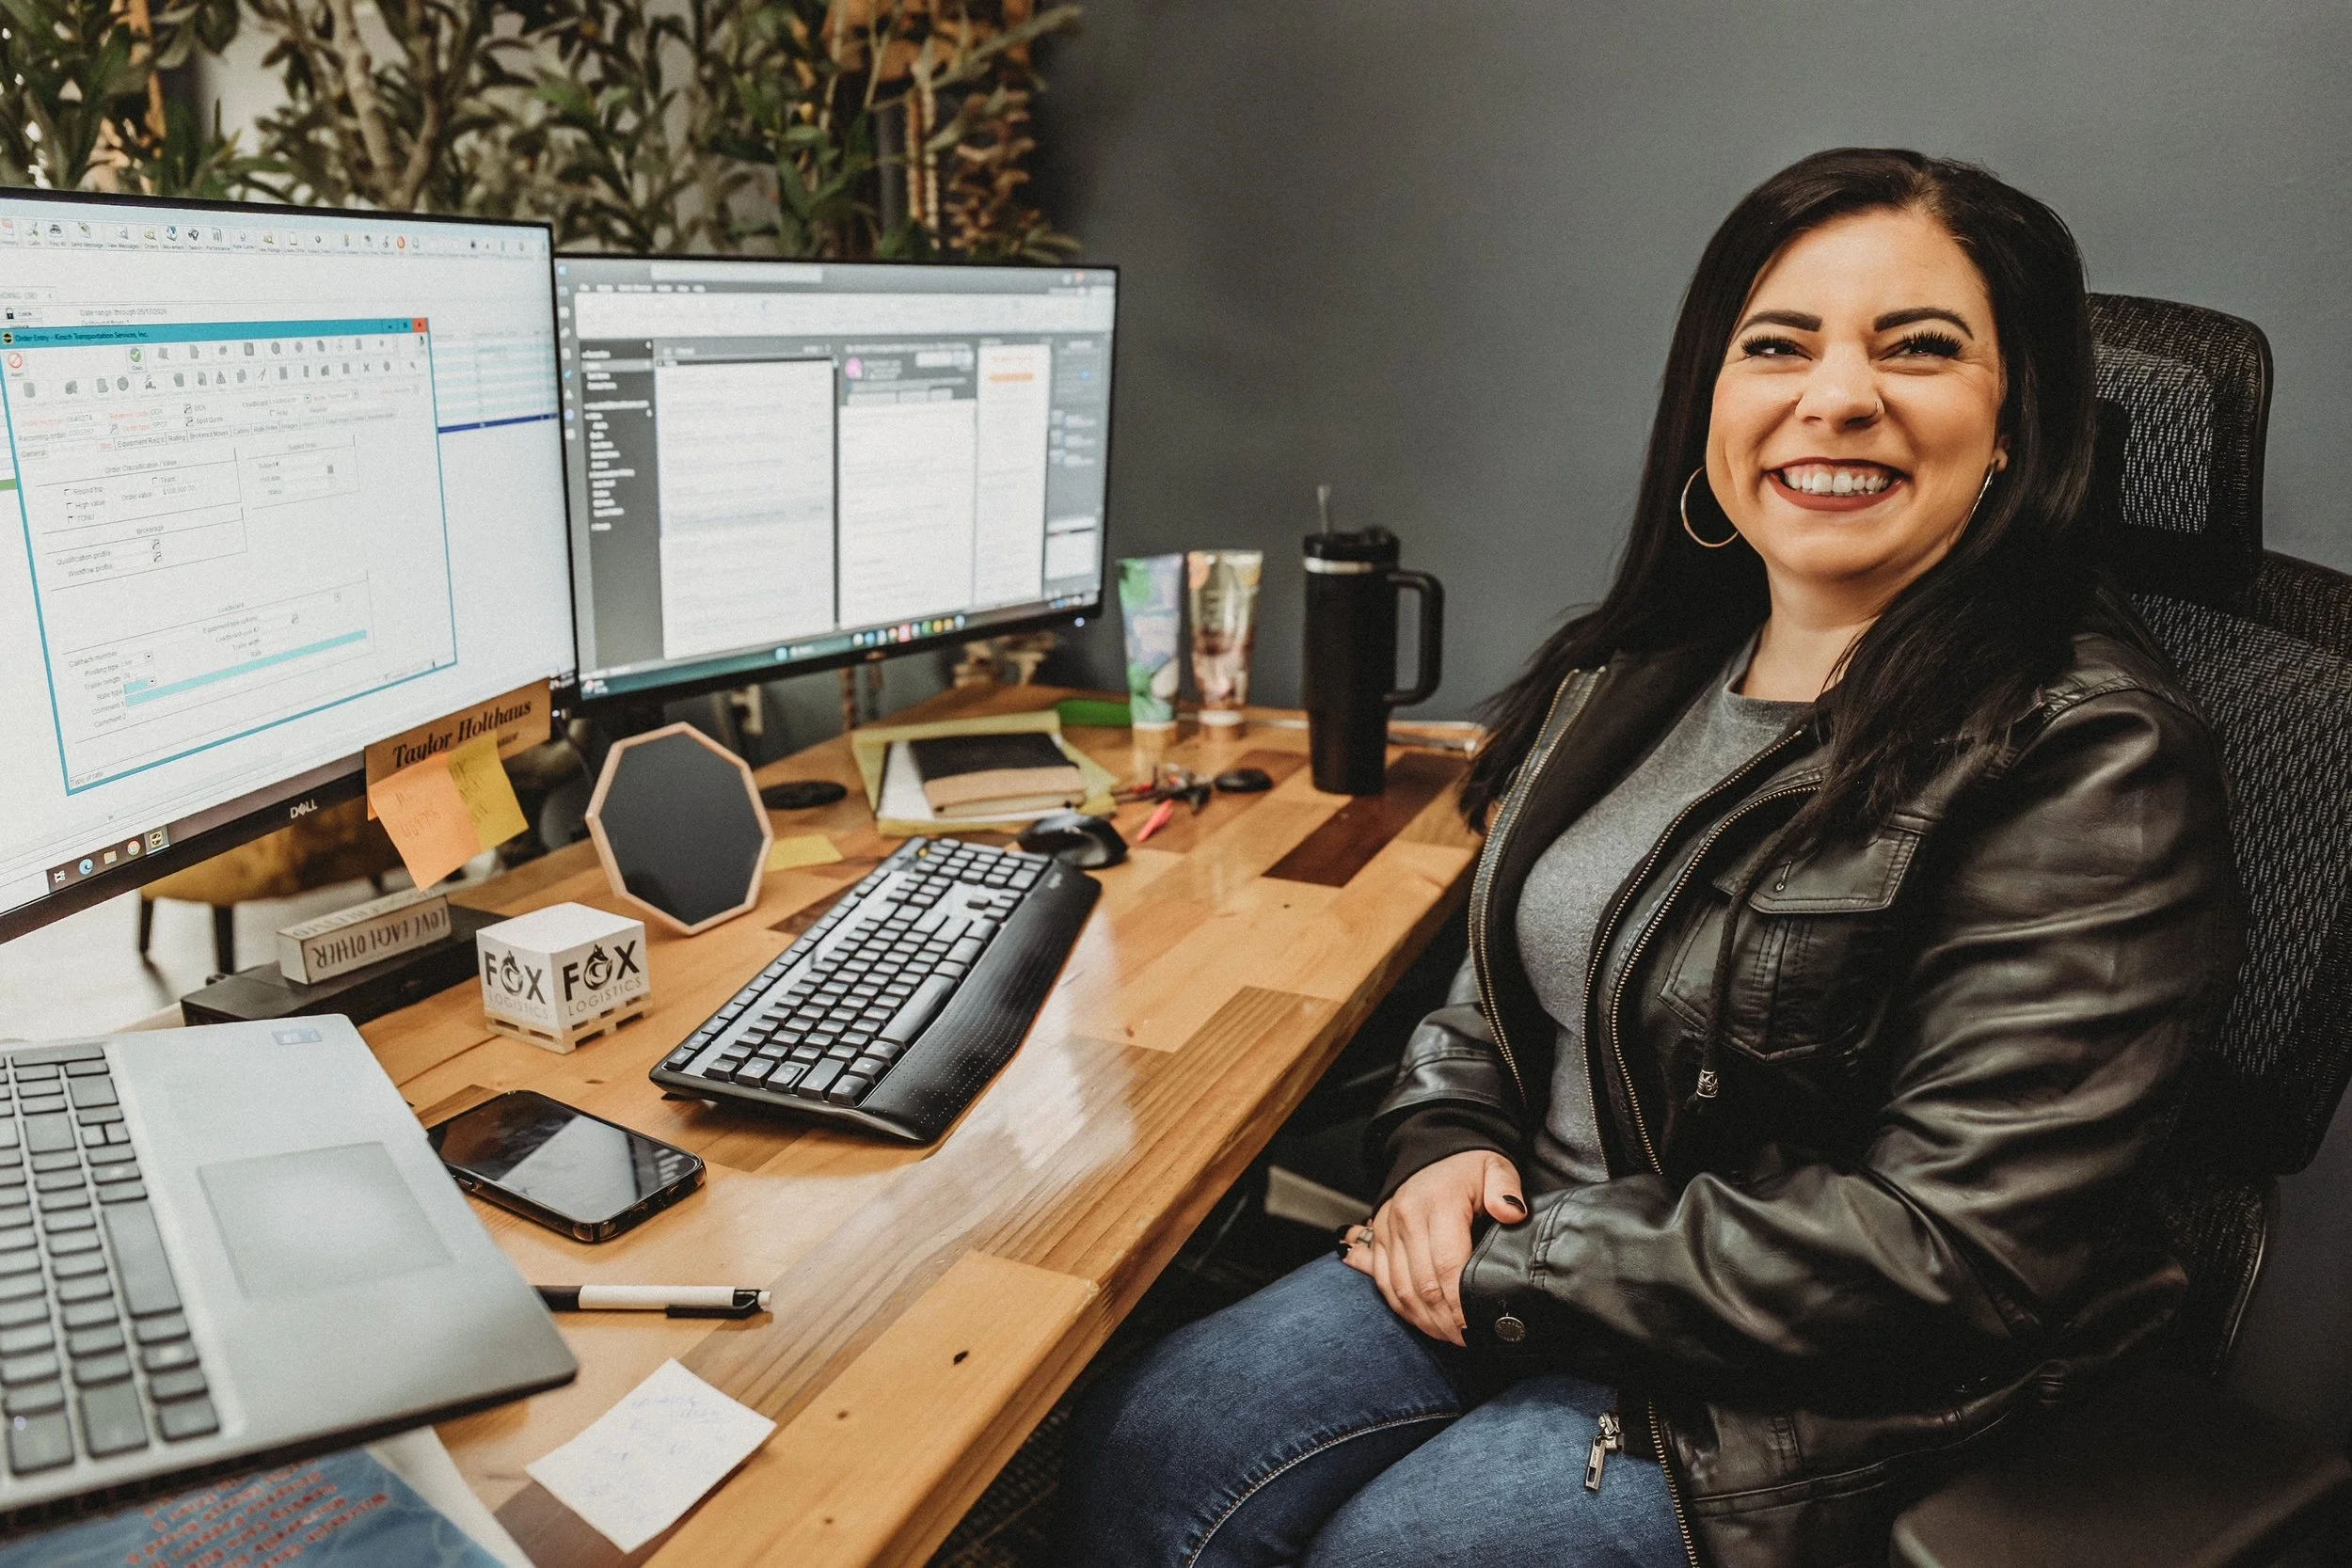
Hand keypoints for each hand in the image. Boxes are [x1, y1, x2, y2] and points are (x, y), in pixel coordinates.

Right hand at [1342, 1150, 1525, 1345]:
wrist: (1428, 1151)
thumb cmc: (1466, 1167)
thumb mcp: (1495, 1168)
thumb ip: (1505, 1188)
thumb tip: (1511, 1213)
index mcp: (1437, 1204)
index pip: (1447, 1266)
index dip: (1461, 1304)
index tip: (1477, 1327)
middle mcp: (1406, 1219)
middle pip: (1422, 1285)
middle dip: (1446, 1321)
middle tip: (1469, 1341)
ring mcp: (1387, 1230)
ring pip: (1400, 1289)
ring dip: (1424, 1320)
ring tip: (1449, 1338)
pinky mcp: (1378, 1238)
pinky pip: (1384, 1282)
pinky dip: (1402, 1308)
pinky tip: (1424, 1321)